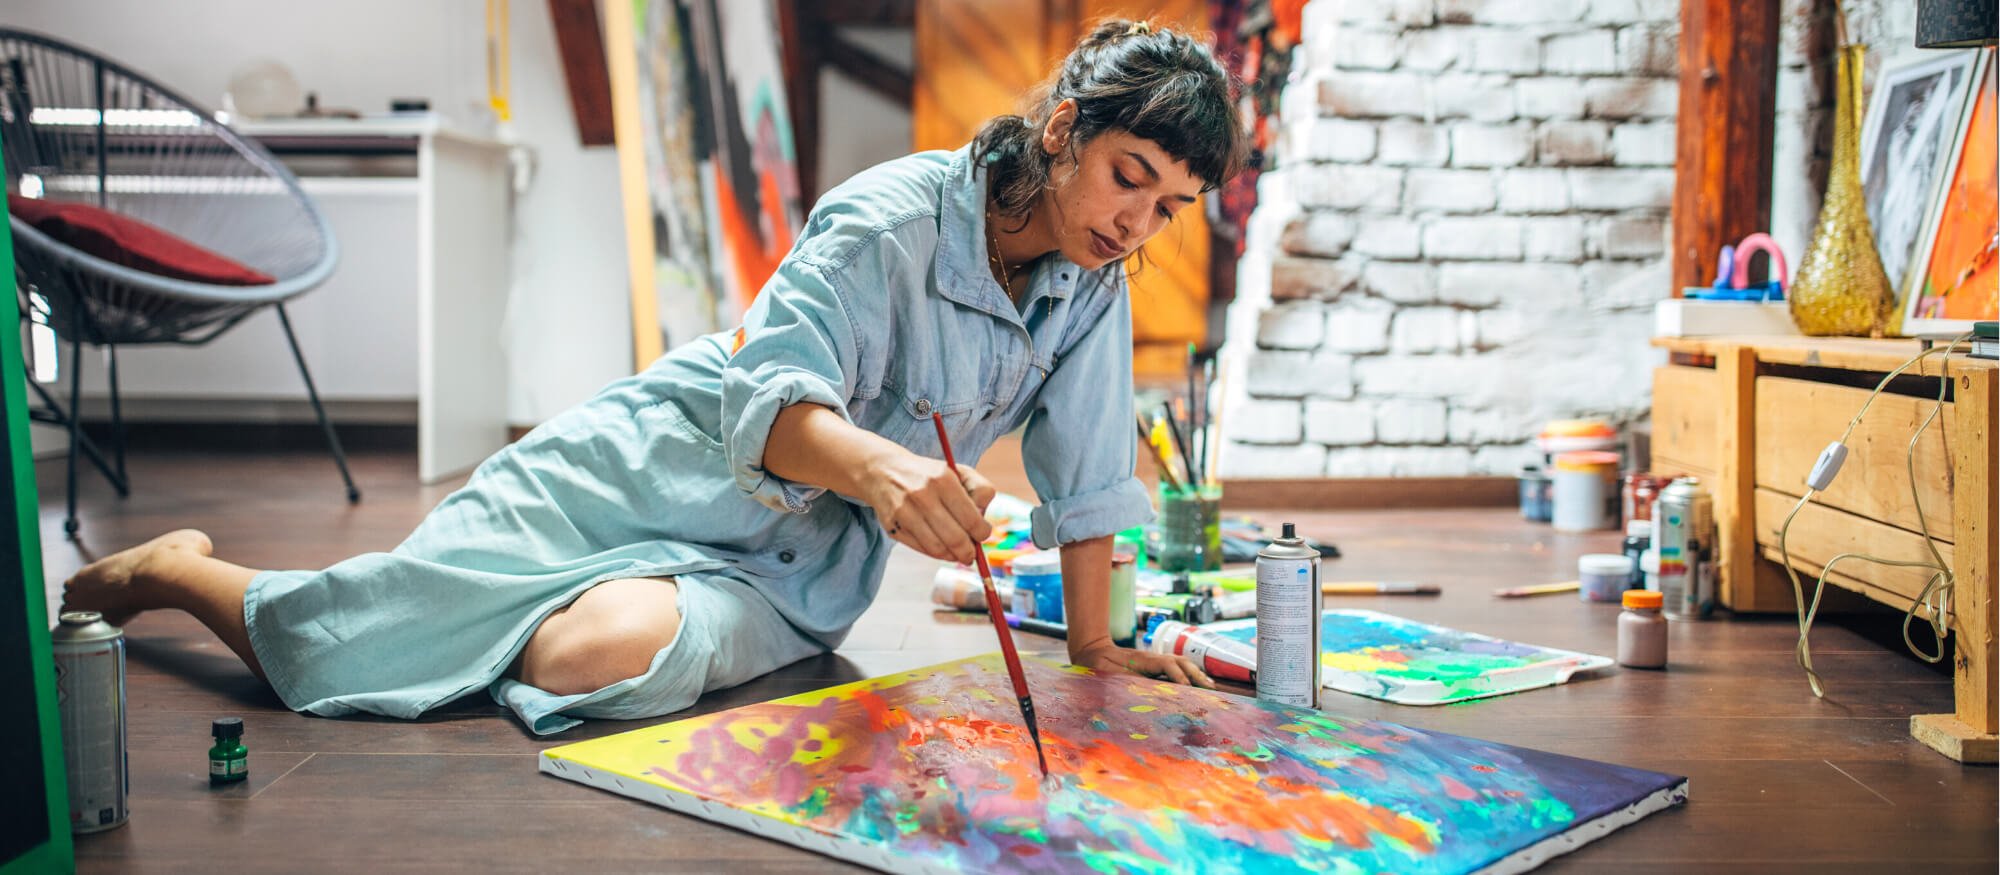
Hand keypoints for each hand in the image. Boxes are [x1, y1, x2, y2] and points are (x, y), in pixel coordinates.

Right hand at [864, 449, 995, 564]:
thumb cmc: (928, 475)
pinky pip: (921, 548)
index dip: (982, 533)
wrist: (883, 471)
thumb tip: (983, 520)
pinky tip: (942, 549)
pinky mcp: (892, 526)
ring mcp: (904, 512)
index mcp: (943, 479)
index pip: (971, 518)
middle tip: (972, 554)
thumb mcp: (957, 471)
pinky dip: (936, 553)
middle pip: (956, 538)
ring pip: (938, 548)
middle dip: (969, 551)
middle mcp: (922, 495)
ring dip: (953, 556)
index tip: (983, 535)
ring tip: (958, 554)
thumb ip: (980, 490)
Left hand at [1073, 642, 1214, 688]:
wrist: (1092, 651)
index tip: (1187, 689)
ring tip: (1209, 687)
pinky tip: (1195, 684)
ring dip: (1195, 674)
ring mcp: (1155, 661)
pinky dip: (1188, 674)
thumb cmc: (1098, 665)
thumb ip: (1126, 682)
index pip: (1167, 664)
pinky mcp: (1154, 666)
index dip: (1178, 676)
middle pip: (1180, 662)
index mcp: (1143, 659)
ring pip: (1181, 664)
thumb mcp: (1109, 675)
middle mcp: (1153, 658)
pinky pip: (1175, 668)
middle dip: (1196, 675)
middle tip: (1209, 689)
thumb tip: (1143, 692)